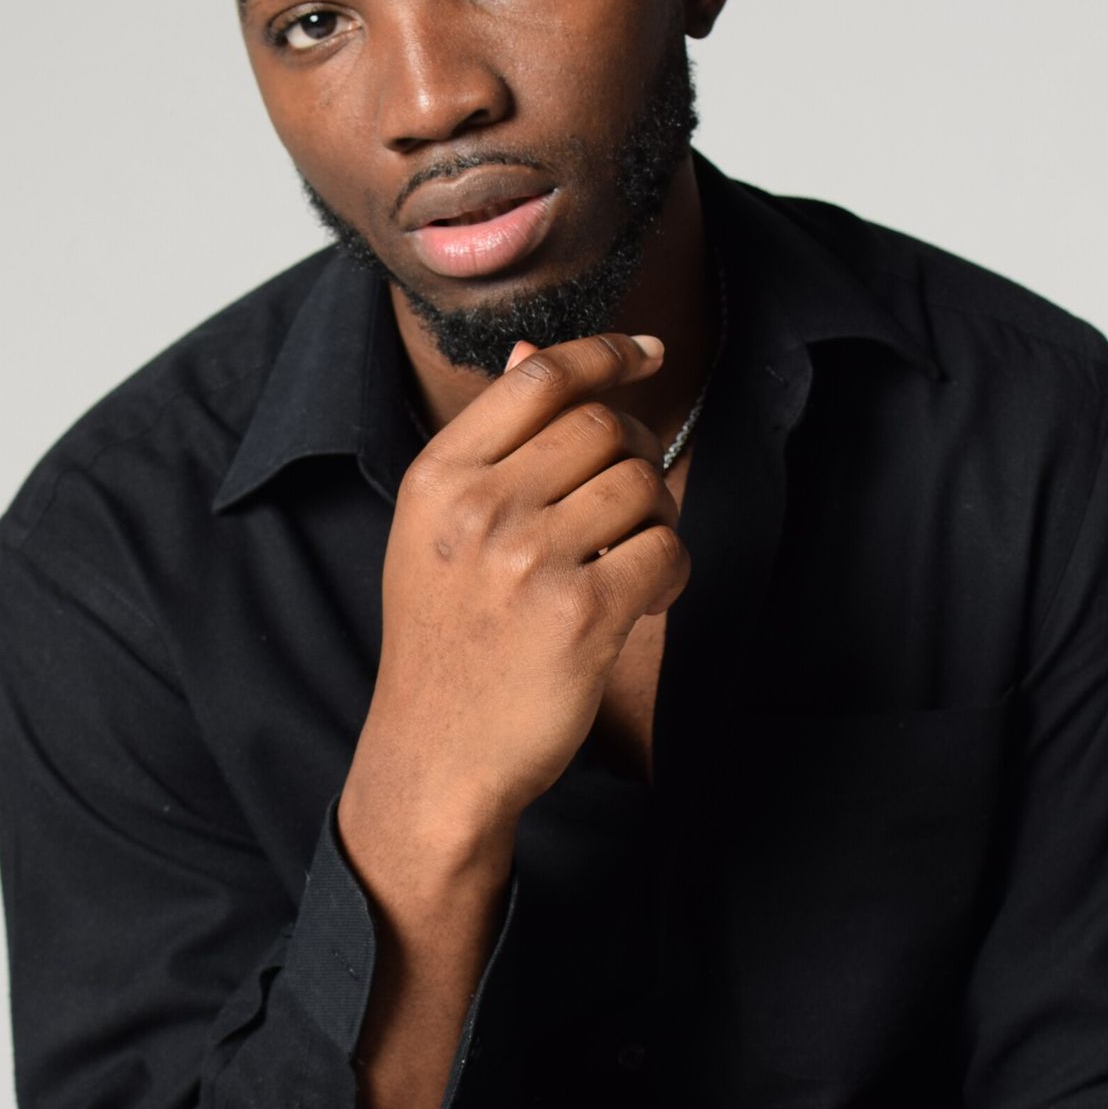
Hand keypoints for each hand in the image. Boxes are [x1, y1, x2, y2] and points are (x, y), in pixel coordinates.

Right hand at [345, 331, 687, 853]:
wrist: (437, 755)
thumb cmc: (446, 641)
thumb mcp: (436, 532)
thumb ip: (488, 446)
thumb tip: (531, 353)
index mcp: (439, 478)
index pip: (539, 379)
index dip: (605, 353)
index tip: (647, 353)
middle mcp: (481, 509)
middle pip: (602, 426)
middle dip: (637, 452)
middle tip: (631, 501)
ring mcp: (530, 560)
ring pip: (642, 485)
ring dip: (657, 517)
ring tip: (629, 559)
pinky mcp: (583, 615)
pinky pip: (665, 551)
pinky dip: (671, 572)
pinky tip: (643, 599)